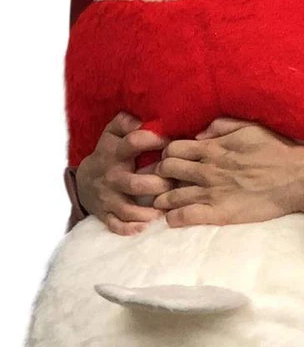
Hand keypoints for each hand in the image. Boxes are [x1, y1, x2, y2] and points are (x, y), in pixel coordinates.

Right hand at [75, 112, 171, 235]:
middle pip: (136, 183)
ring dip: (149, 212)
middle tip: (175, 184)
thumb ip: (126, 121)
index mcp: (115, 152)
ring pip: (128, 209)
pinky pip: (117, 225)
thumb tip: (143, 118)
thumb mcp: (112, 133)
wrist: (84, 181)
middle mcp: (111, 176)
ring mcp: (108, 197)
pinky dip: (131, 228)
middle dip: (159, 185)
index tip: (171, 142)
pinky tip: (147, 225)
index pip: (133, 142)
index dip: (153, 140)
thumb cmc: (109, 153)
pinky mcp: (105, 214)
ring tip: (165, 209)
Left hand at [153, 119, 303, 227]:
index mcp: (213, 148)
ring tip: (164, 202)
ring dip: (162, 198)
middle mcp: (207, 170)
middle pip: (166, 170)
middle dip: (161, 175)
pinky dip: (174, 218)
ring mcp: (211, 193)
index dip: (168, 154)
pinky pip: (184, 217)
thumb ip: (221, 126)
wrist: (297, 178)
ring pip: (169, 196)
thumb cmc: (276, 151)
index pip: (172, 149)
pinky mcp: (219, 214)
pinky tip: (174, 217)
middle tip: (165, 181)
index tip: (173, 160)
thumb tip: (199, 134)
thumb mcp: (250, 128)